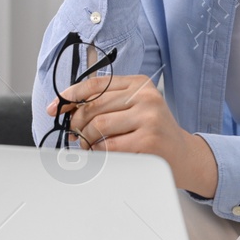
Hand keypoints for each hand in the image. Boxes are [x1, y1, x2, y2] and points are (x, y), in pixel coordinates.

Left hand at [46, 74, 218, 195]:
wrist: (184, 156)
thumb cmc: (153, 132)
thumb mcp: (134, 109)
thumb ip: (105, 104)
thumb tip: (66, 111)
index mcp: (139, 83)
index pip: (95, 84)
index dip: (70, 96)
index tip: (55, 109)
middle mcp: (146, 96)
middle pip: (93, 106)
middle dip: (76, 123)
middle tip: (75, 134)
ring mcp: (150, 117)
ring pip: (98, 126)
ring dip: (87, 140)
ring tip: (91, 145)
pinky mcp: (149, 140)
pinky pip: (109, 147)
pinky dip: (99, 153)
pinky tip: (104, 154)